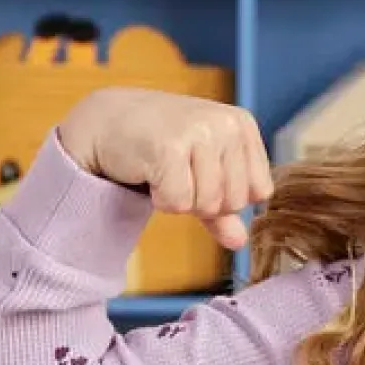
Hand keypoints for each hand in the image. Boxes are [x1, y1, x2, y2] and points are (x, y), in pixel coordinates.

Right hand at [58, 87, 274, 249]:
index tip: (200, 174)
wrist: (105, 122)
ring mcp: (198, 132)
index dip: (228, 196)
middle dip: (203, 200)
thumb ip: (224, 210)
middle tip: (178, 172)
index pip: (260, 192)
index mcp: (242, 125)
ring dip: (181, 200)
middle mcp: (225, 124)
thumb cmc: (159, 145)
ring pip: (208, 204)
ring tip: (164, 170)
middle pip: (234, 202)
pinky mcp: (169, 147)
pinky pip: (179, 203)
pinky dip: (161, 199)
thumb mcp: (201, 173)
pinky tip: (149, 172)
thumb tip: (240, 242)